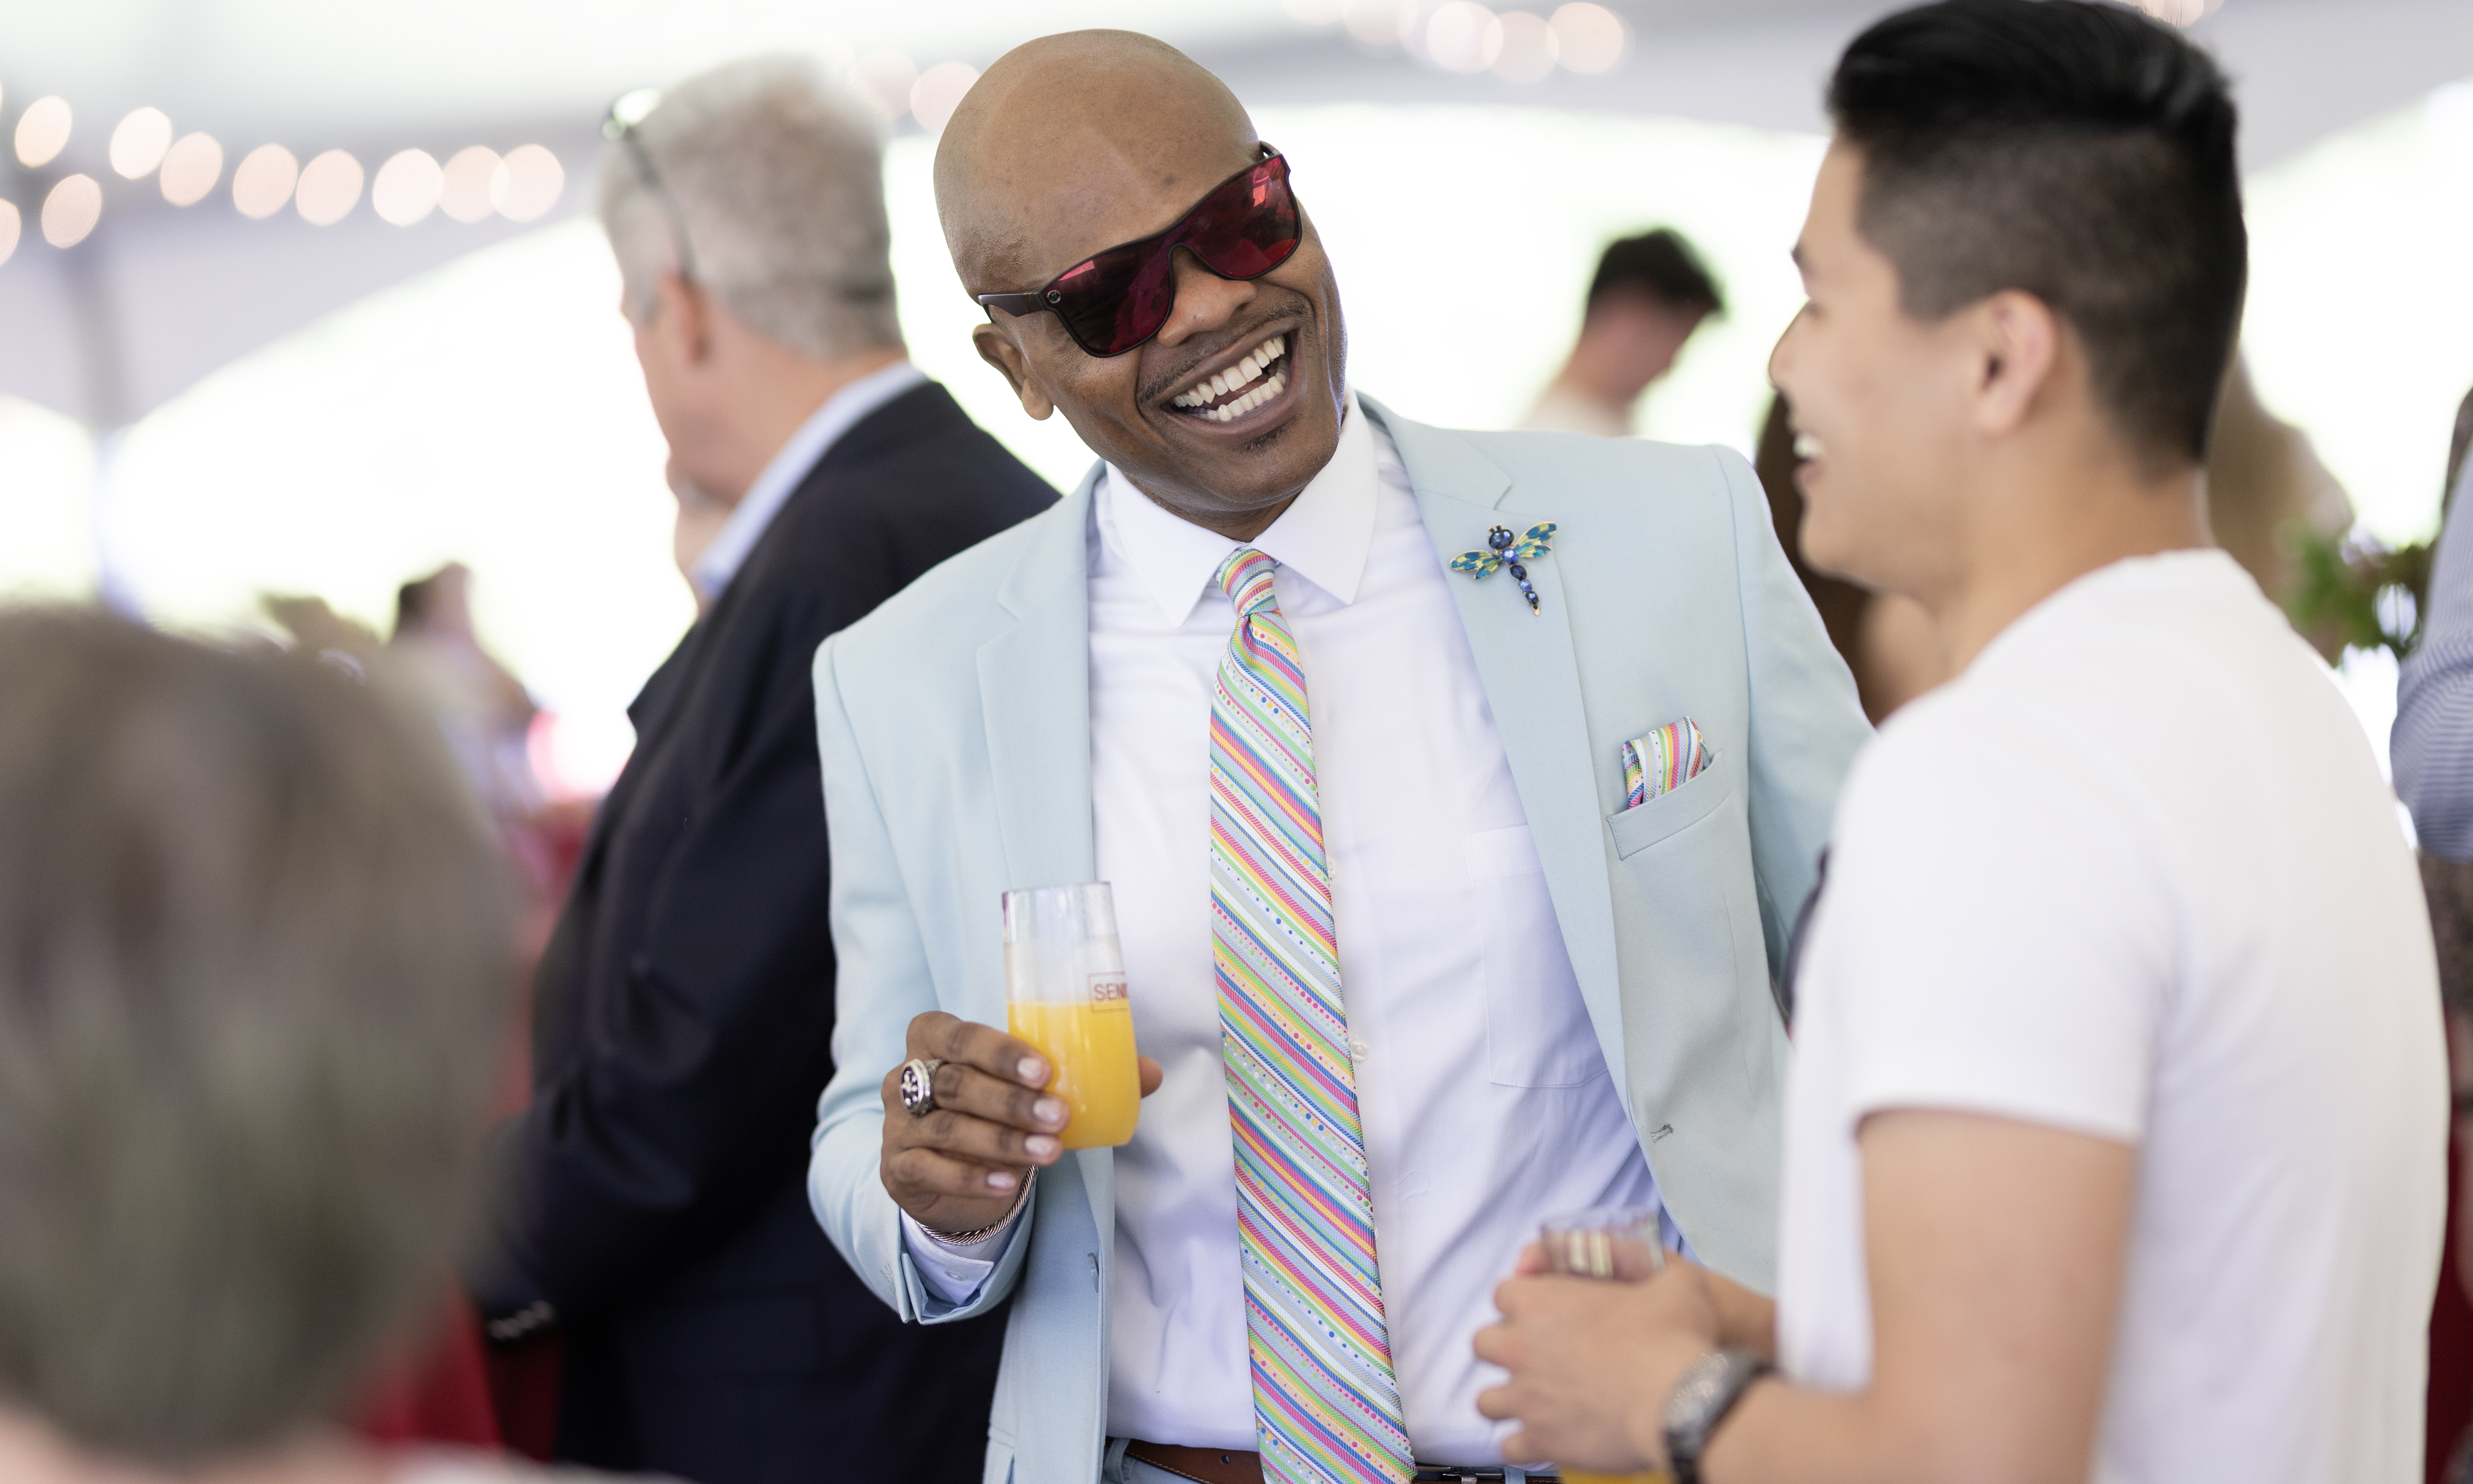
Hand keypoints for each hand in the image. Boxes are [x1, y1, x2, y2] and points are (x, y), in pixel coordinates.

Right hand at [878, 1010, 1161, 1234]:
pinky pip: (930, 1168)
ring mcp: (897, 1122)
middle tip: (1059, 1116)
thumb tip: (1149, 1073)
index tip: (1046, 1071)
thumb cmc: (994, 1108)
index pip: (958, 1035)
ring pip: (947, 1127)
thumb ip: (1087, 1074)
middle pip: (955, 1083)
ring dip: (1002, 1140)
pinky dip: (971, 1176)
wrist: (951, 1167)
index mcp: (935, 1037)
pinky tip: (1008, 1182)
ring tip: (1049, 1152)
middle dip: (1010, 1101)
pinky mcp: (896, 1166)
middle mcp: (906, 1075)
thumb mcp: (1030, 1087)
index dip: (999, 1051)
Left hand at [1474, 1258, 1722, 1472]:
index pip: (1503, 1293)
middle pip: (1484, 1344)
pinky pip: (1509, 1448)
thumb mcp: (1672, 1278)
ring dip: (1507, 1399)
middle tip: (1536, 1357)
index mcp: (1541, 1301)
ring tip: (1535, 1403)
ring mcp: (1525, 1397)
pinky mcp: (1540, 1440)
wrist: (1682, 1403)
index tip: (1544, 1314)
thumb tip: (1646, 1261)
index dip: (1524, 1301)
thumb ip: (1645, 1261)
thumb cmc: (1675, 1338)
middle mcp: (1521, 1347)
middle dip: (1505, 1348)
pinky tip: (1546, 1439)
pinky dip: (1524, 1445)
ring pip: (1487, 1400)